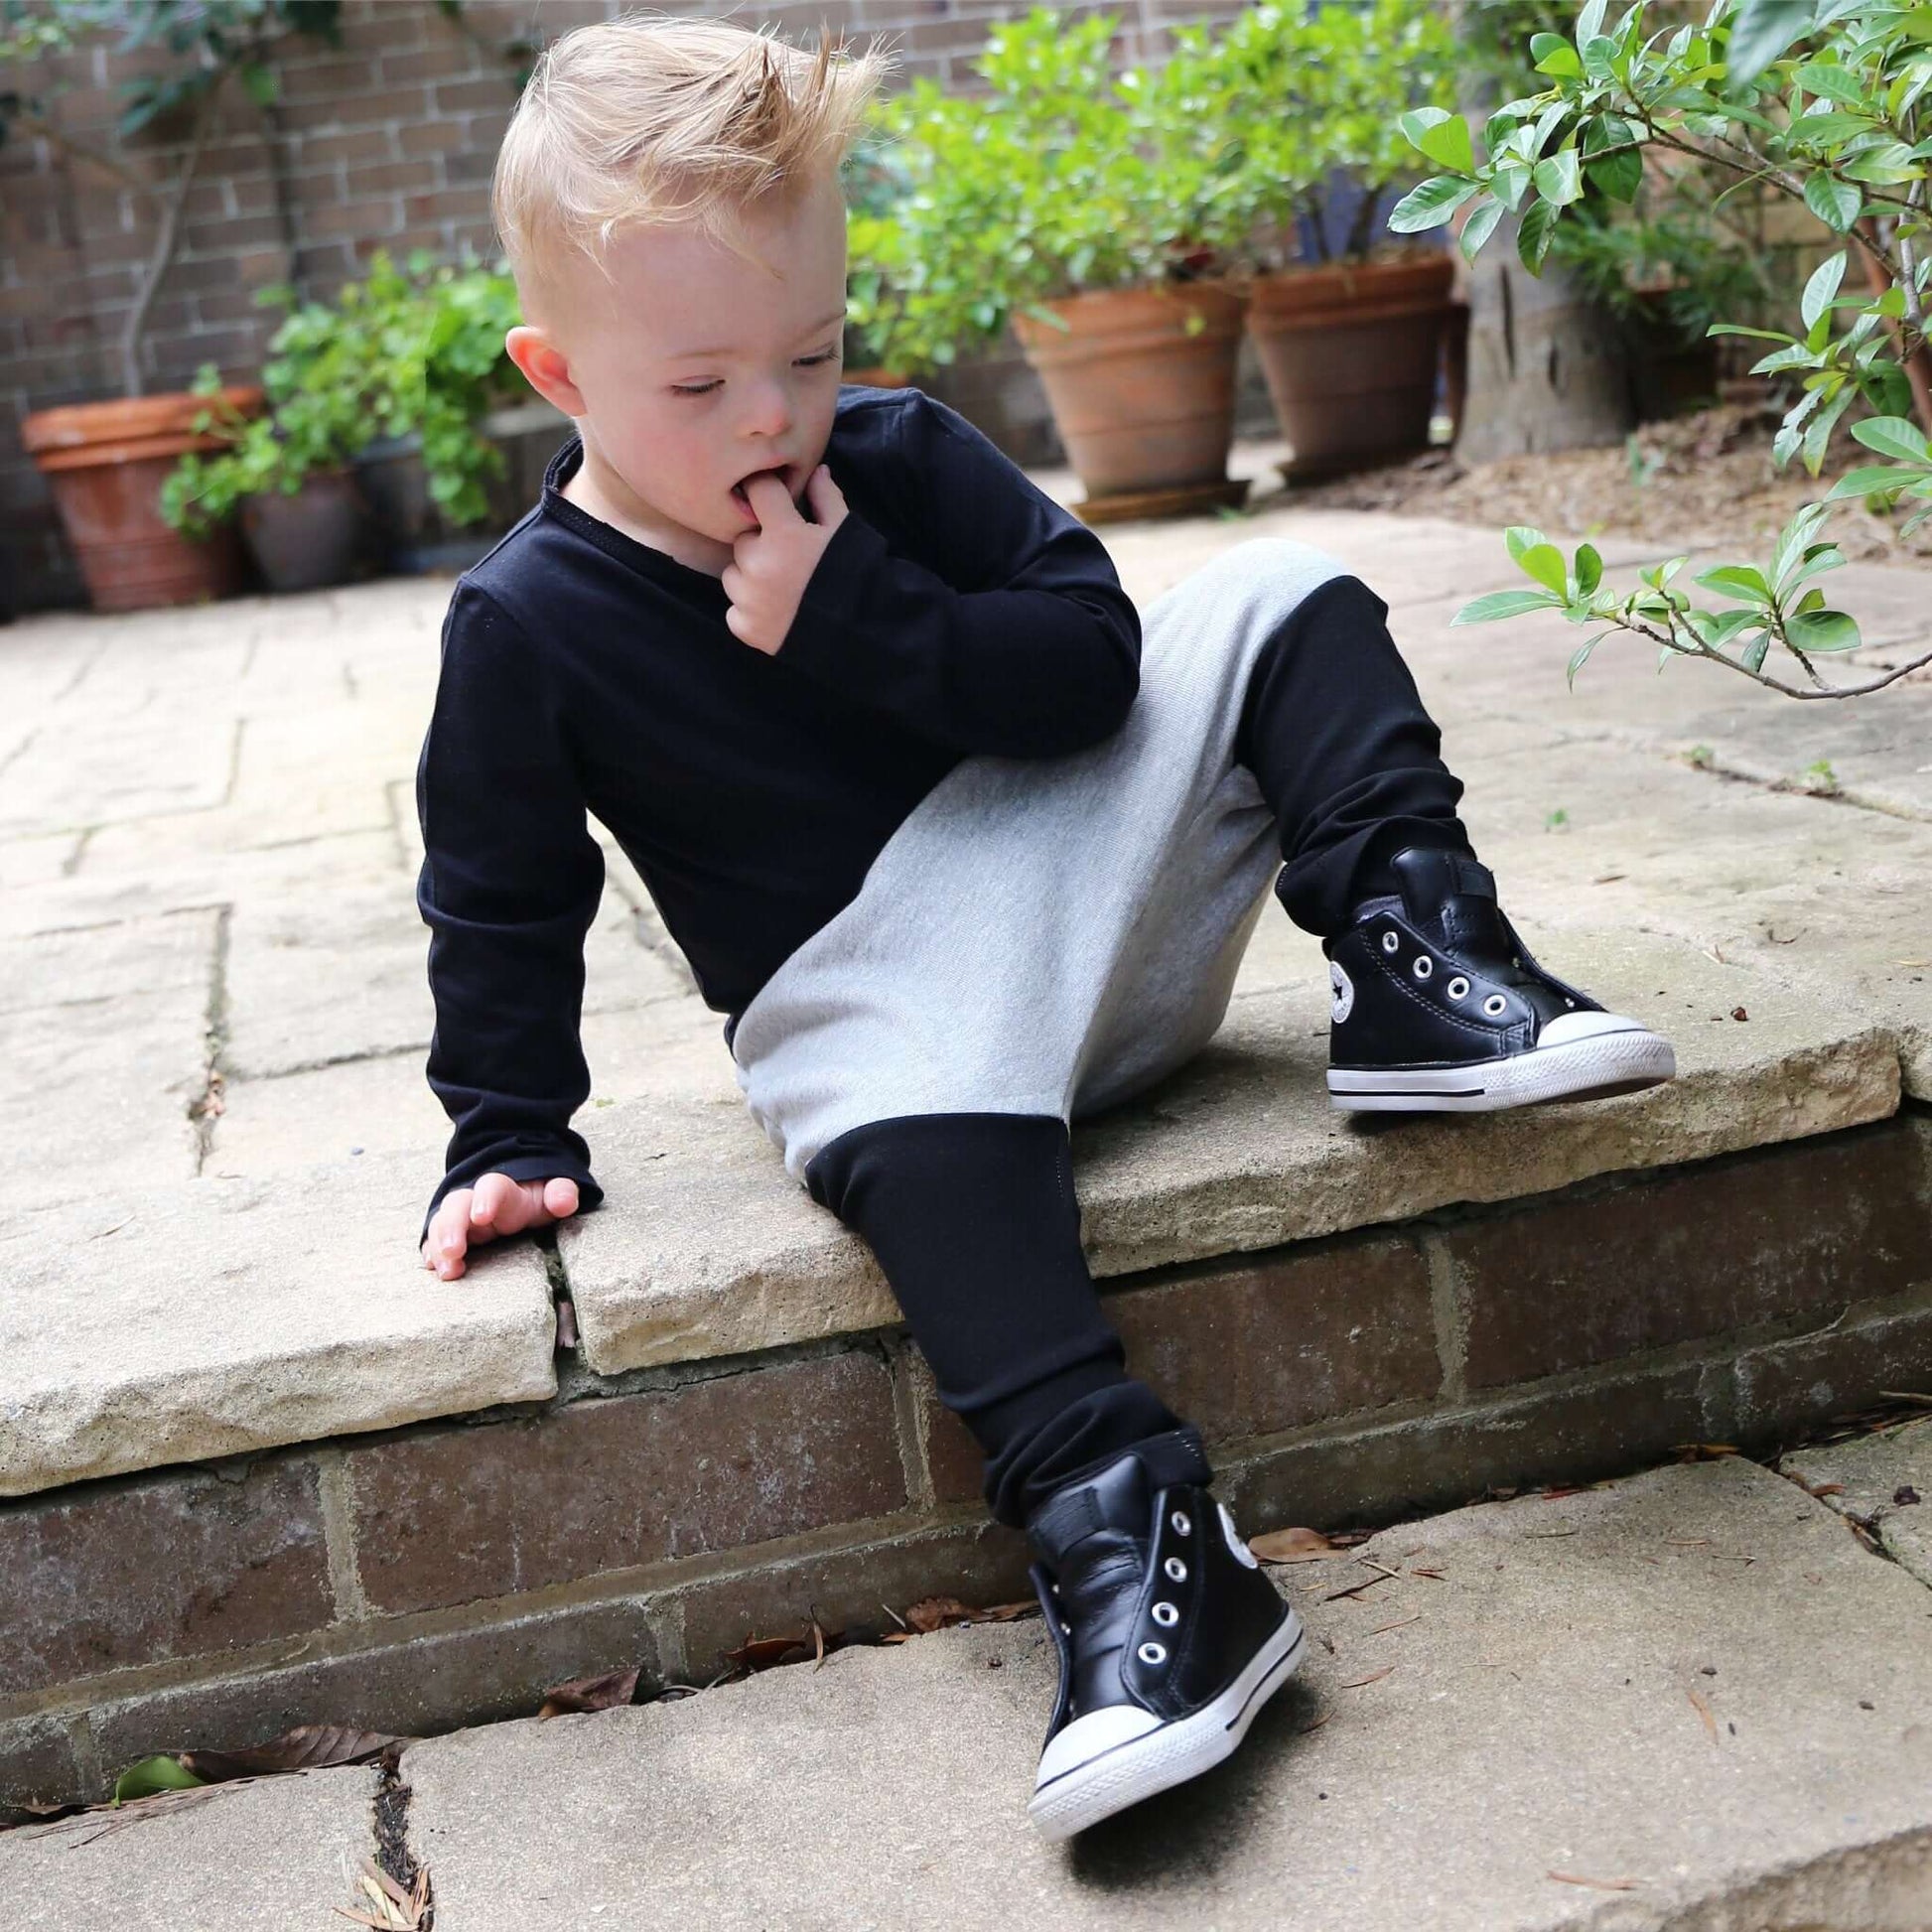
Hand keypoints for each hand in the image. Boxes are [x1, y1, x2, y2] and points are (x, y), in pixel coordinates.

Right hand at [421, 1172, 579, 1280]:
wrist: (516, 1195)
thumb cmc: (534, 1199)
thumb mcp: (553, 1193)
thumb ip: (561, 1193)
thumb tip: (564, 1201)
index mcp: (504, 1192)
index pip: (492, 1186)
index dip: (485, 1199)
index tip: (481, 1216)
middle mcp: (475, 1202)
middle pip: (456, 1205)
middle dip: (452, 1226)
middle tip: (453, 1250)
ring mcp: (460, 1219)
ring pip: (442, 1224)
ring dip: (439, 1246)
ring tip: (446, 1271)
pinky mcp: (452, 1236)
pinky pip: (434, 1242)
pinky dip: (431, 1254)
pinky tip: (433, 1269)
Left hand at [721, 462, 847, 655]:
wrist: (864, 634)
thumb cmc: (856, 576)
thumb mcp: (845, 531)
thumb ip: (826, 498)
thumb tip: (815, 470)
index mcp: (783, 534)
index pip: (757, 491)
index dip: (767, 493)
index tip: (773, 501)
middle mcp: (758, 563)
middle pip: (743, 539)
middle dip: (761, 544)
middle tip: (789, 559)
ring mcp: (748, 599)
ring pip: (733, 575)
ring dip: (750, 577)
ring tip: (782, 588)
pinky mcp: (745, 628)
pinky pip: (734, 610)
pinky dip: (749, 610)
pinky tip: (776, 611)